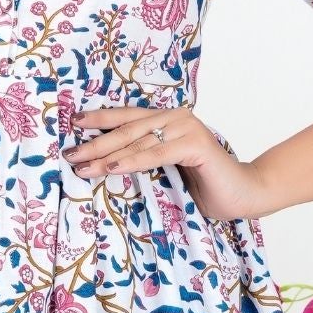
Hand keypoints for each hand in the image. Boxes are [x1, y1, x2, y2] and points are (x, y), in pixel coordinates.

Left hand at [65, 99, 272, 224]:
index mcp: (167, 119)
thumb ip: (143, 159)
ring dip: (106, 155)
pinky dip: (132, 161)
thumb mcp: (165, 170)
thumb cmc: (204, 186)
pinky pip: (156, 154)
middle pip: (126, 129)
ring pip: (137, 142)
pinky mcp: (195, 144)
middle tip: (70, 154)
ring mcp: (187, 127)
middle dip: (95, 142)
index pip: (126, 117)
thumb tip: (104, 162)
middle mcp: (176, 117)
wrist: (243, 195)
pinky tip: (112, 167)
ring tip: (82, 166)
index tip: (72, 126)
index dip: (98, 120)